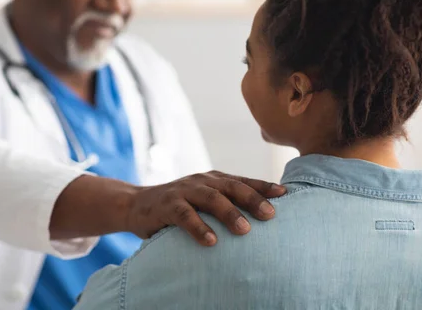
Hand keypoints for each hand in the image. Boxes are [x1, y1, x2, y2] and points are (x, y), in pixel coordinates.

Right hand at [125, 171, 285, 245]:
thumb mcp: (203, 201)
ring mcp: (183, 191)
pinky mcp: (167, 205)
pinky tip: (211, 241)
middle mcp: (201, 181)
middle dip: (252, 199)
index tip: (285, 195)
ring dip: (229, 213)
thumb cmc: (178, 206)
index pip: (243, 181)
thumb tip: (259, 219)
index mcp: (214, 179)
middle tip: (271, 214)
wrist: (136, 204)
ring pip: (210, 198)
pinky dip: (198, 227)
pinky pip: (185, 215)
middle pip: (231, 187)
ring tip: (245, 230)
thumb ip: (224, 204)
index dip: (263, 186)